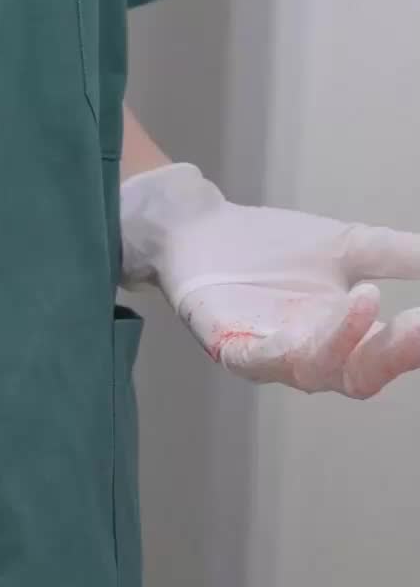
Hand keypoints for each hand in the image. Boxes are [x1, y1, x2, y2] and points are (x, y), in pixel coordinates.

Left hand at [120, 163, 419, 396]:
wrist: (204, 227)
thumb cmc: (274, 247)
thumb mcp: (349, 247)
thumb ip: (399, 256)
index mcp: (346, 338)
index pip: (389, 353)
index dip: (413, 343)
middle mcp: (313, 357)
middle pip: (360, 375)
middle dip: (395, 352)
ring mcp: (271, 356)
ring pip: (314, 370)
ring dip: (345, 340)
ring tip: (369, 296)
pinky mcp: (230, 347)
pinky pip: (262, 357)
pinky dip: (289, 343)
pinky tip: (306, 316)